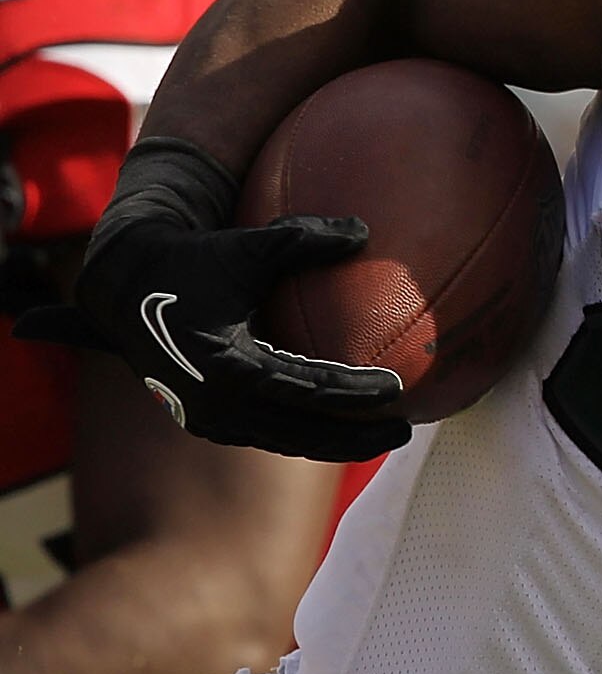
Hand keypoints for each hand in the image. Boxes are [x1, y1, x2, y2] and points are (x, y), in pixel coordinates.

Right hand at [14, 138, 406, 460]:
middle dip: (356, 436)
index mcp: (227, 363)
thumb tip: (362, 230)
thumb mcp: (248, 245)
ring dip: (334, 443)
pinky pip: (265, 435)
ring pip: (285, 440)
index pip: (307, 388)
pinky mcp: (205, 422)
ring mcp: (207, 417)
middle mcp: (216, 401)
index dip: (355, 391)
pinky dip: (304, 435)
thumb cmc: (194, 259)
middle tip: (405, 428)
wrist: (124, 286)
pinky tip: (341, 429)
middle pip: (302, 432)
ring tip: (383, 435)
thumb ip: (305, 238)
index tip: (398, 388)